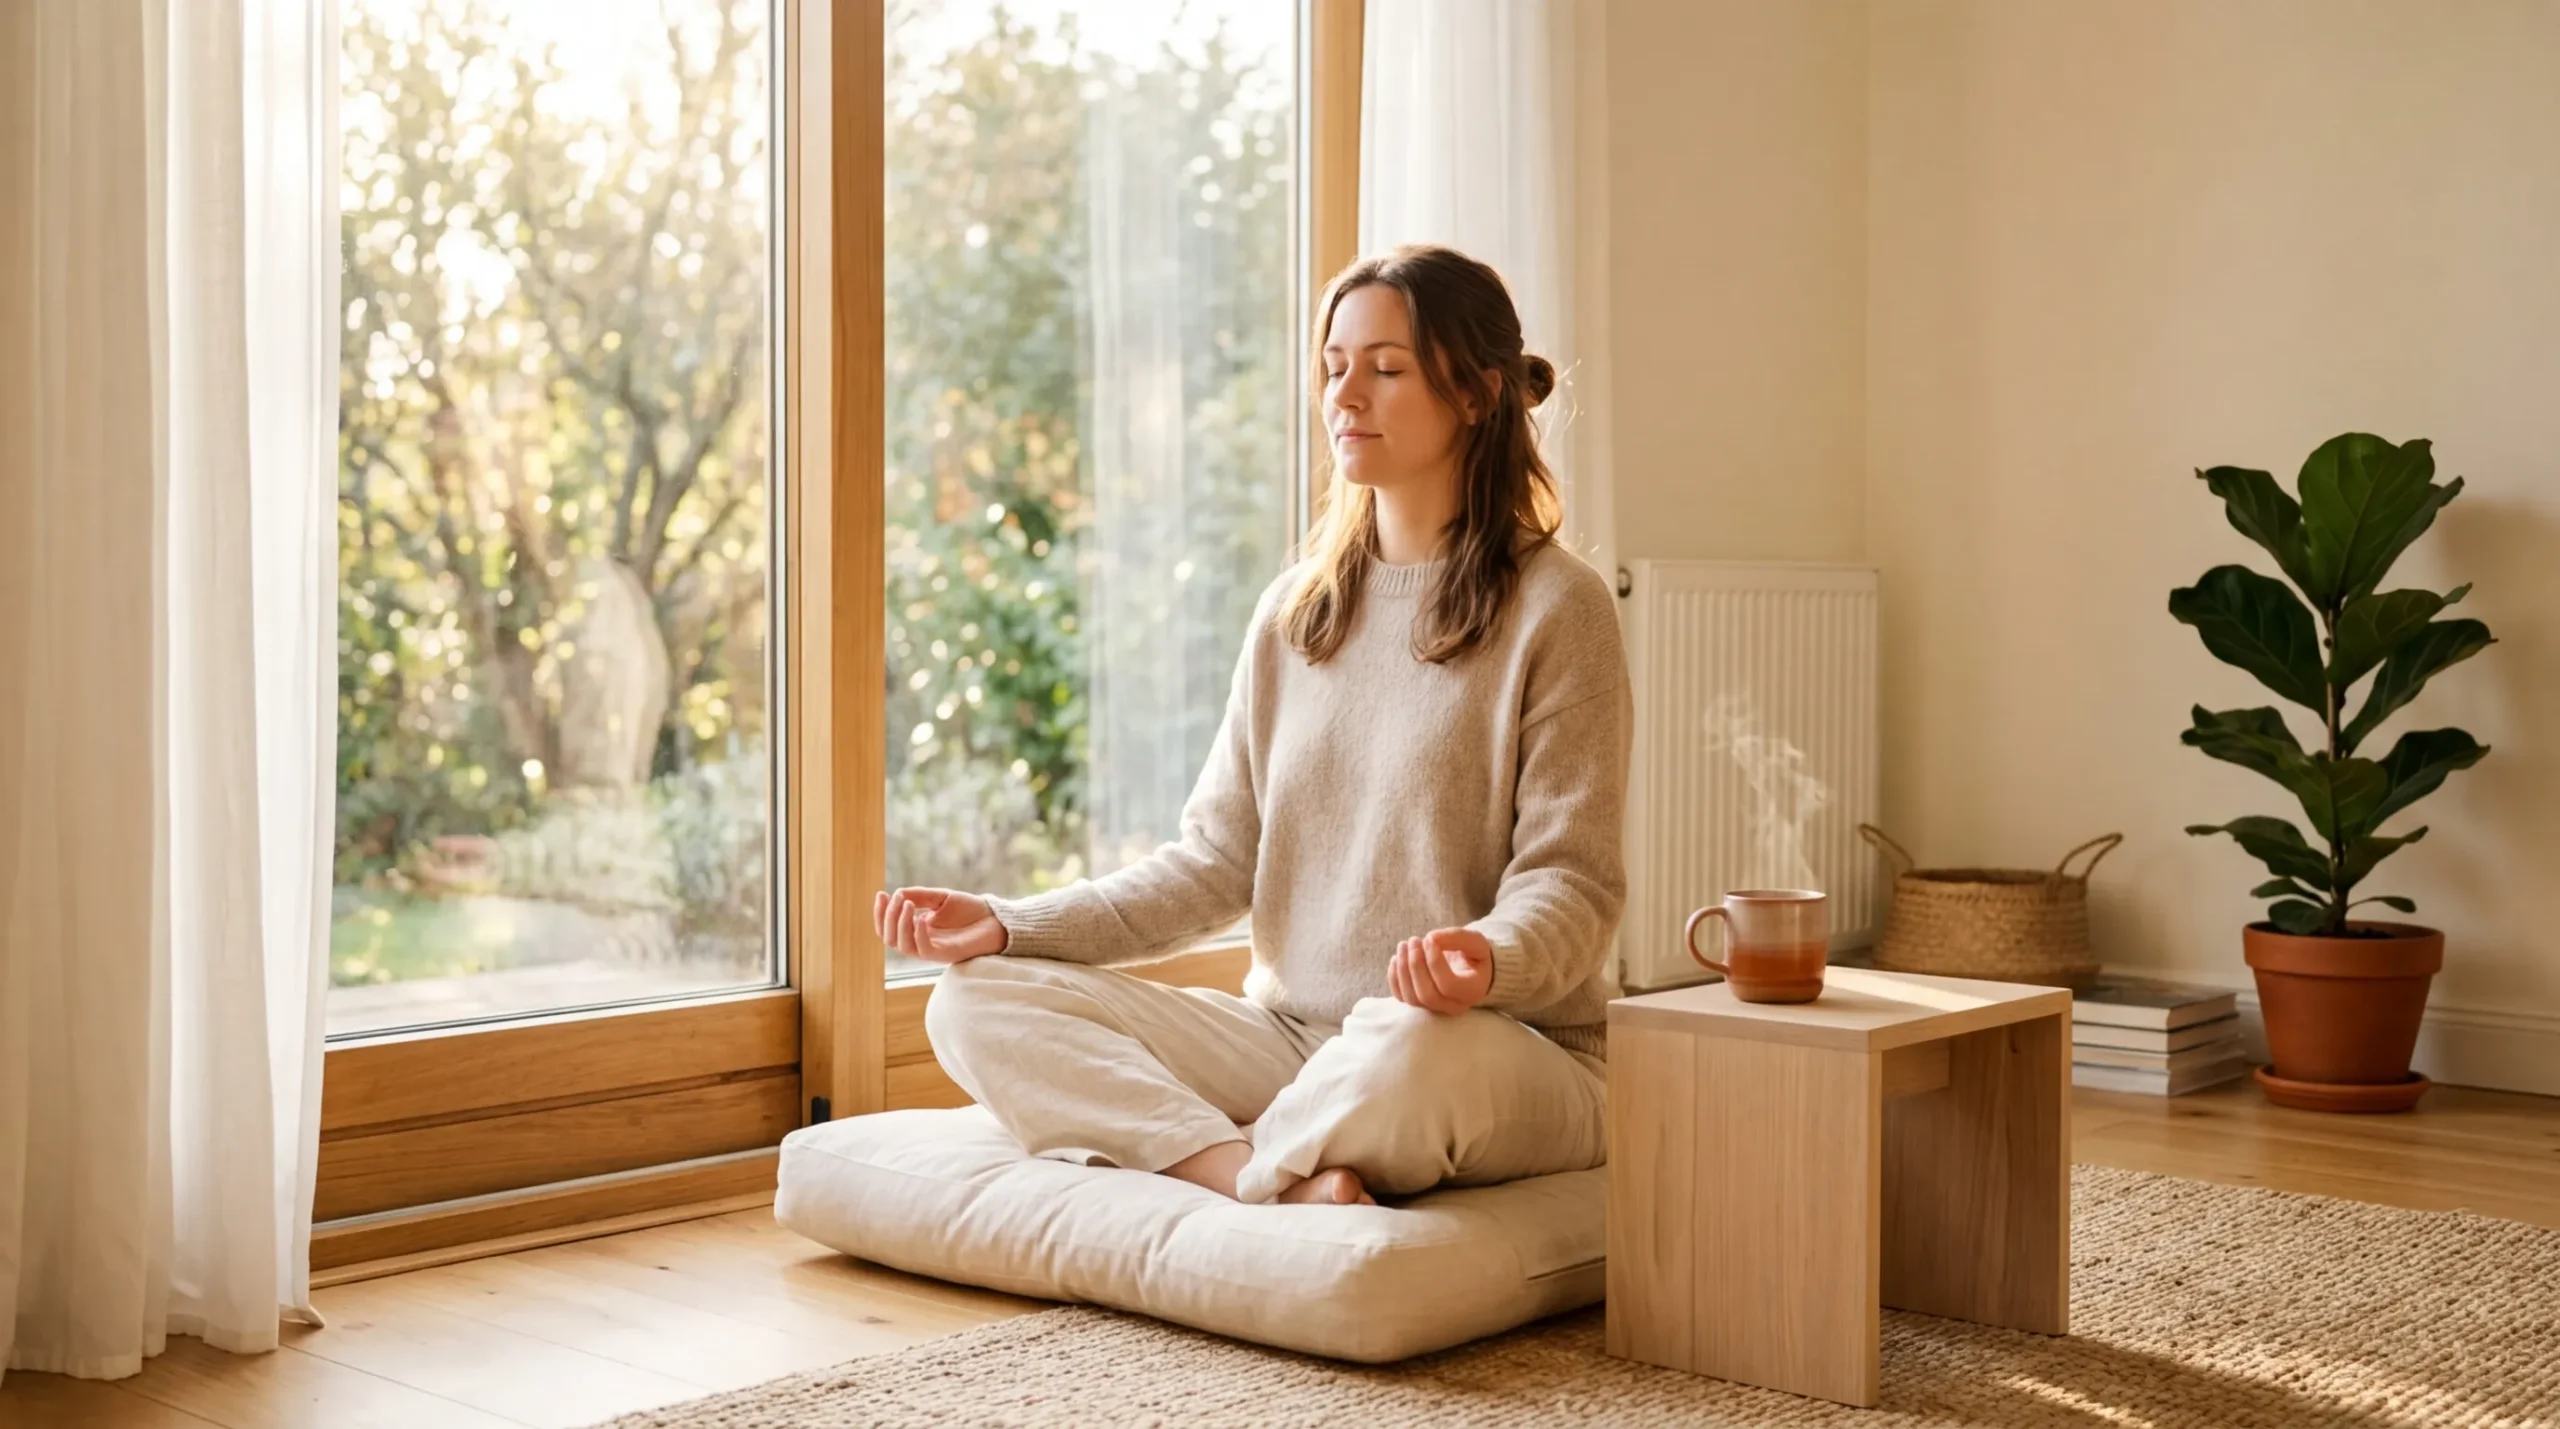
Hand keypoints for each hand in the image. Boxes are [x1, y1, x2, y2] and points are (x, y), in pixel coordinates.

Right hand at [874, 886, 1007, 965]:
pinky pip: (923, 950)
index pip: (888, 928)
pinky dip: (917, 934)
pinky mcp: (945, 954)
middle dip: (887, 917)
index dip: (880, 913)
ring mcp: (932, 950)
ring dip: (899, 924)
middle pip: (889, 939)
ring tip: (907, 904)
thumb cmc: (970, 910)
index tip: (881, 893)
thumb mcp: (941, 898)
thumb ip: (920, 896)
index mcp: (917, 930)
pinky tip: (921, 918)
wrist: (996, 919)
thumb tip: (897, 893)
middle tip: (896, 898)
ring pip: (902, 946)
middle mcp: (921, 942)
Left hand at [1388, 927, 1493, 1015]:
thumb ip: (1457, 937)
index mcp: (1472, 991)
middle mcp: (1454, 1005)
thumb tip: (1431, 938)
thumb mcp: (1476, 942)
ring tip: (1404, 945)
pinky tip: (1396, 958)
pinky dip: (1394, 978)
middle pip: (1427, 995)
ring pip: (1412, 998)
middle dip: (1415, 965)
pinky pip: (1401, 997)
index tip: (1430, 937)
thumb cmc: (1474, 955)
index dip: (1434, 961)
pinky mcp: (1419, 1005)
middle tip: (1414, 940)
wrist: (1471, 970)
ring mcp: (1435, 1008)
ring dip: (1403, 969)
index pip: (1448, 985)